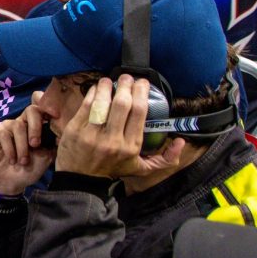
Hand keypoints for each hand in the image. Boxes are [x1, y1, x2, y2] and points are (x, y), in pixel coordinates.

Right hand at [0, 98, 54, 195]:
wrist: (10, 183)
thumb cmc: (29, 170)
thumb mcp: (46, 158)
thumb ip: (52, 143)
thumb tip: (61, 132)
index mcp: (37, 126)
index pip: (43, 109)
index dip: (49, 107)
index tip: (56, 116)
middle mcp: (23, 122)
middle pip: (31, 110)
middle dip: (35, 127)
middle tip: (35, 144)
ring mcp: (8, 126)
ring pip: (18, 125)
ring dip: (22, 146)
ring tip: (23, 161)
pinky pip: (3, 133)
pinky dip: (9, 148)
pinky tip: (11, 160)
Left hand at [54, 76, 184, 177]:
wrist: (81, 180)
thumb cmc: (112, 169)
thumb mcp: (141, 168)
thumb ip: (164, 159)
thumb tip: (181, 142)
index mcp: (130, 146)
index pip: (139, 112)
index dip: (141, 92)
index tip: (142, 83)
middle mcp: (112, 140)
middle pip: (123, 104)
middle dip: (127, 85)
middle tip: (128, 77)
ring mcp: (92, 134)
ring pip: (103, 102)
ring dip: (108, 86)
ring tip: (111, 80)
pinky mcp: (75, 129)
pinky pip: (86, 105)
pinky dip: (93, 93)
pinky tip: (98, 88)